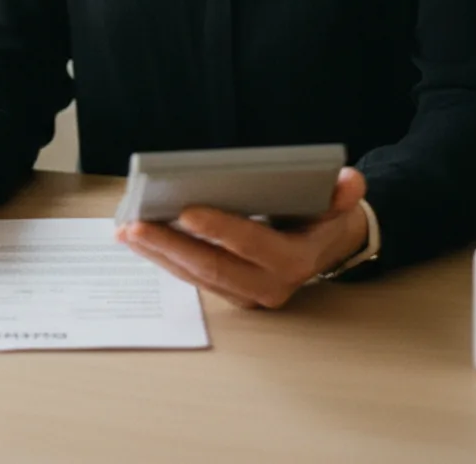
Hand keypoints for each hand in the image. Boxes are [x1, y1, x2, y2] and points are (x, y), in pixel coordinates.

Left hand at [115, 167, 368, 308]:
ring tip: (125, 230)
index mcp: (293, 260)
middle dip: (169, 246)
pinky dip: (163, 257)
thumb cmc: (326, 218)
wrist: (329, 249)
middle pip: (211, 267)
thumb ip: (345, 194)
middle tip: (134, 225)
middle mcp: (267, 286)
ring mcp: (245, 294)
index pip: (251, 245)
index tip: (186, 210)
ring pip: (195, 276)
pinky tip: (139, 239)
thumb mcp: (341, 203)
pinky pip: (191, 276)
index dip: (219, 228)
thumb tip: (349, 181)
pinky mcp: (229, 292)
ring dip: (157, 254)